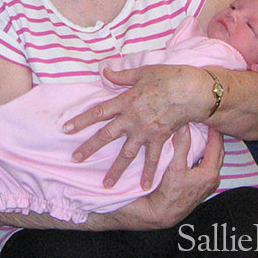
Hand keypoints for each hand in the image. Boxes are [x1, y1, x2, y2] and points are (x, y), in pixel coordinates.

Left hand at [64, 64, 207, 188]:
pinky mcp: (159, 139)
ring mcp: (145, 131)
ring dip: (115, 170)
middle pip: (106, 136)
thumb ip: (122, 76)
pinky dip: (149, 173)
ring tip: (105, 184)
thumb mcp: (142, 72)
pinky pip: (152, 159)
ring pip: (126, 154)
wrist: (191, 91)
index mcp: (125, 101)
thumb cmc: (168, 77)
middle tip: (75, 159)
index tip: (66, 129)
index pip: (98, 112)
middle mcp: (131, 119)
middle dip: (89, 148)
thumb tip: (105, 71)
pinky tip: (144, 187)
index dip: (81, 120)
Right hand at [137, 126, 223, 228]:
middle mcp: (213, 178)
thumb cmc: (169, 193)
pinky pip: (208, 165)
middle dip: (214, 136)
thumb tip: (184, 126)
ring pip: (214, 159)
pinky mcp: (202, 185)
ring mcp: (208, 183)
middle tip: (207, 122)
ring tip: (203, 131)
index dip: (213, 130)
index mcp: (210, 173)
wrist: (163, 212)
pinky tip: (198, 148)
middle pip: (218, 151)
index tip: (208, 117)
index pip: (217, 145)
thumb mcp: (175, 167)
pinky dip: (206, 154)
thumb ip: (181, 146)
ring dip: (210, 145)